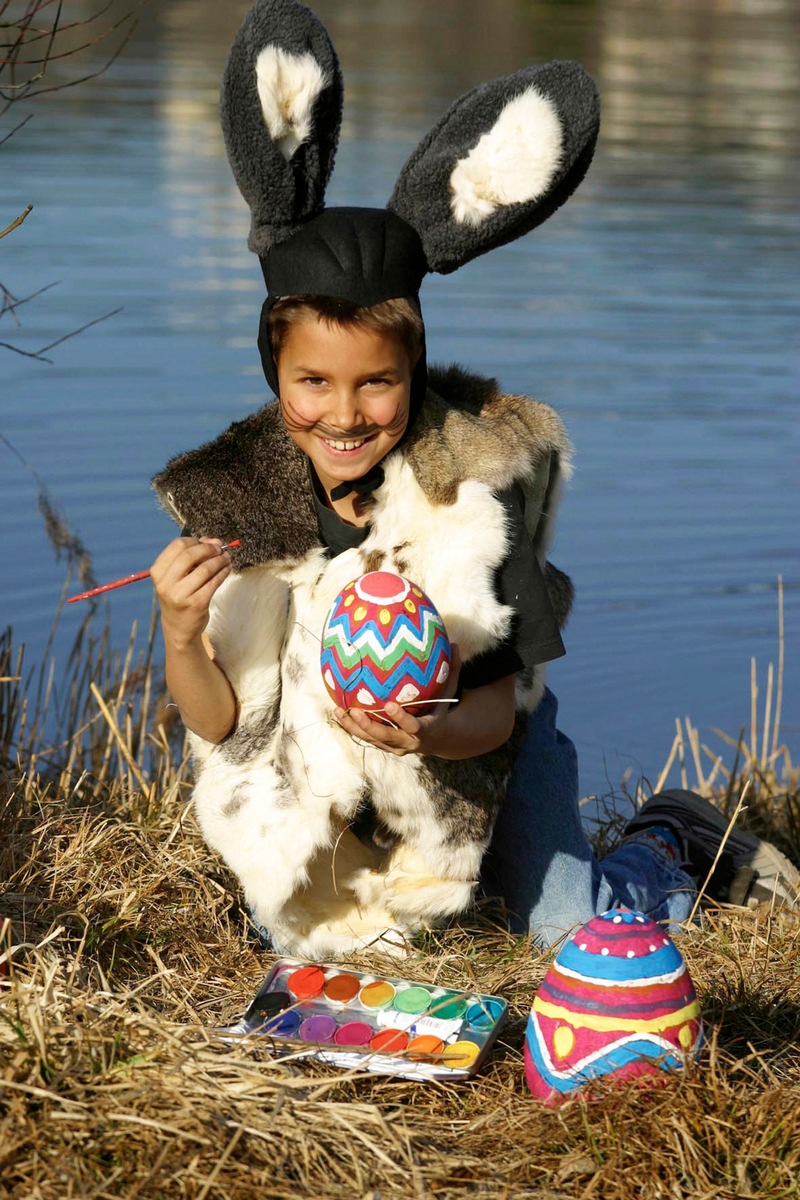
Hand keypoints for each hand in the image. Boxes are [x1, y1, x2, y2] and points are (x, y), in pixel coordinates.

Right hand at [150, 537, 231, 648]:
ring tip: (226, 558)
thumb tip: (213, 541)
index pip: (178, 545)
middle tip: (220, 549)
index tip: (207, 543)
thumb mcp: (178, 576)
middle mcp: (166, 583)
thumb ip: (193, 556)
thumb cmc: (179, 596)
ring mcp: (180, 595)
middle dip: (209, 549)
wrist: (179, 627)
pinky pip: (214, 581)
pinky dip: (224, 572)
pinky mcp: (197, 604)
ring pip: (205, 568)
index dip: (196, 541)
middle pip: (191, 554)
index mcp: (158, 572)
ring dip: (220, 560)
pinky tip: (227, 568)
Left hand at [334, 645, 461, 756]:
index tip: (390, 705)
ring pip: (372, 739)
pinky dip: (352, 727)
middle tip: (356, 710)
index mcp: (426, 730)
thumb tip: (456, 643)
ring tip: (339, 710)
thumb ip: (453, 671)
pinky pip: (366, 738)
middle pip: (386, 737)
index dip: (401, 718)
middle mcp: (409, 742)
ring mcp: (395, 746)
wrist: (439, 740)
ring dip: (354, 727)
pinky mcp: (385, 746)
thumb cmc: (442, 710)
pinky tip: (338, 712)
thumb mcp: (449, 693)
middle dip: (369, 726)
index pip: (413, 726)